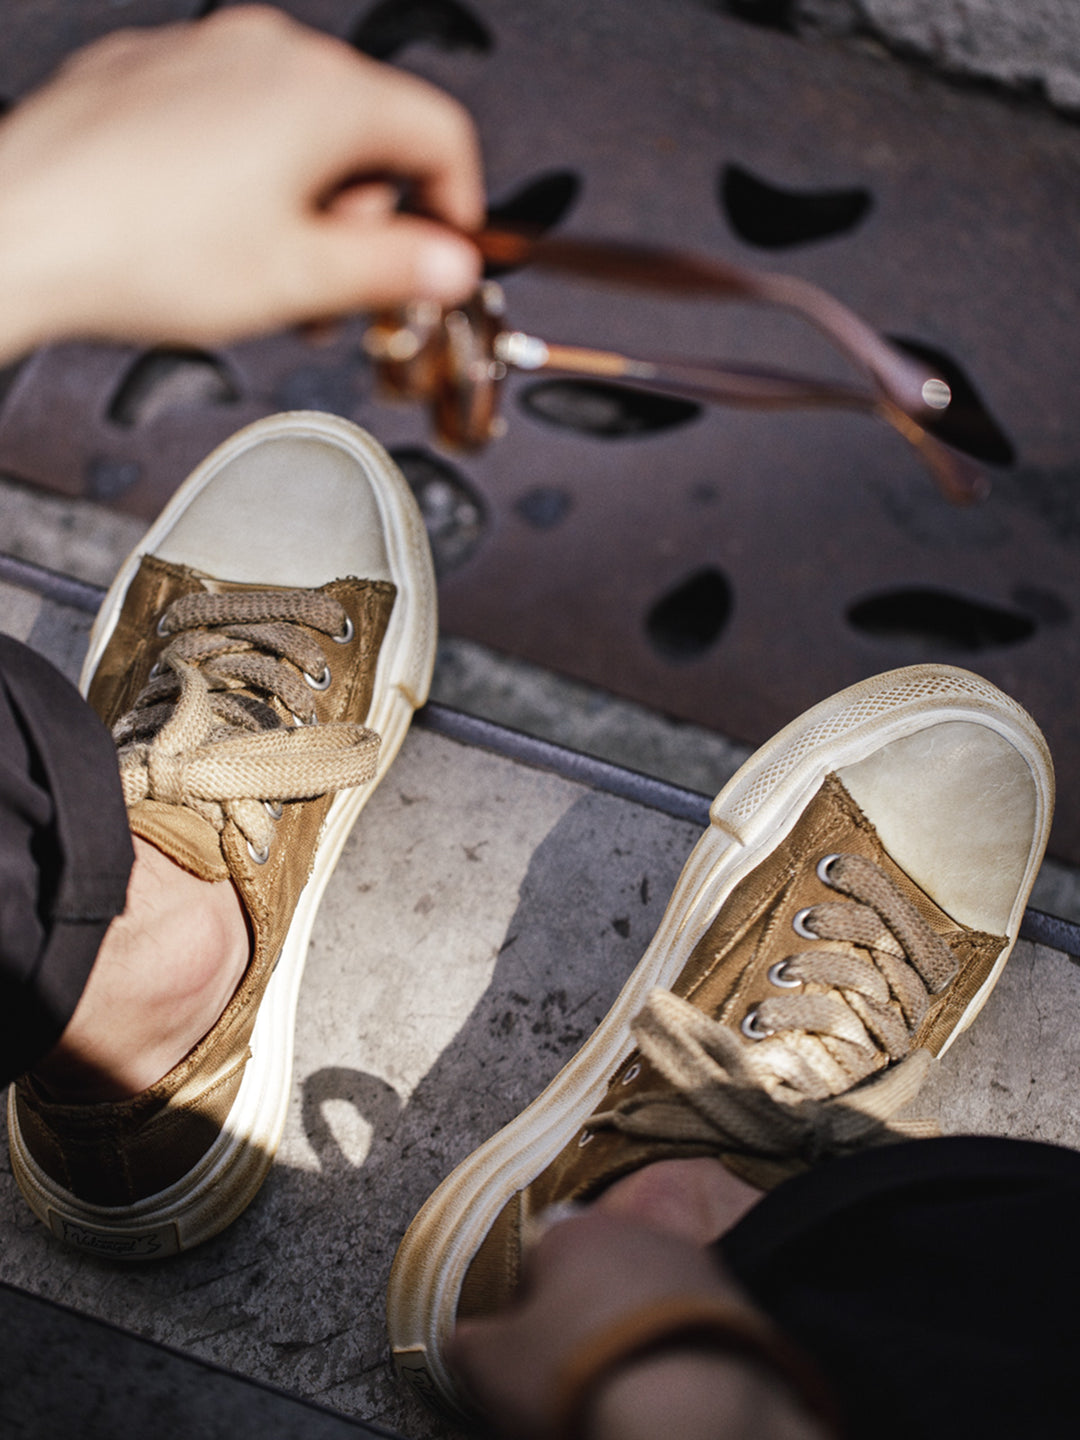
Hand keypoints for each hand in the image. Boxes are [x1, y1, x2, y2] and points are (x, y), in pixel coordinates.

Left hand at [0, 6, 483, 358]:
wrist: (18, 229)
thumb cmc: (138, 249)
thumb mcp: (298, 281)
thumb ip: (394, 269)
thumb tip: (447, 264)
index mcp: (322, 95)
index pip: (440, 134)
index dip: (458, 206)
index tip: (443, 253)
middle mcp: (267, 53)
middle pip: (368, 130)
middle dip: (371, 216)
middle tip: (344, 286)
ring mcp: (204, 54)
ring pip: (298, 125)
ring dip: (309, 201)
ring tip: (275, 272)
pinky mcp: (152, 74)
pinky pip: (233, 117)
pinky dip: (248, 173)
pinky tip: (216, 236)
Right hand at [448, 1209, 832, 1439]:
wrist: (691, 1410)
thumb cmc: (579, 1374)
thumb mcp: (490, 1365)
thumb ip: (468, 1343)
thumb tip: (465, 1341)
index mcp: (571, 1231)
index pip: (535, 1260)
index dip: (526, 1314)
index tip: (528, 1359)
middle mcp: (637, 1232)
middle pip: (597, 1276)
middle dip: (584, 1319)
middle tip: (576, 1377)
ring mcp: (695, 1266)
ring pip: (648, 1300)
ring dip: (635, 1334)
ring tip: (628, 1389)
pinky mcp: (741, 1308)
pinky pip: (693, 1329)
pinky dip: (680, 1356)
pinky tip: (670, 1392)